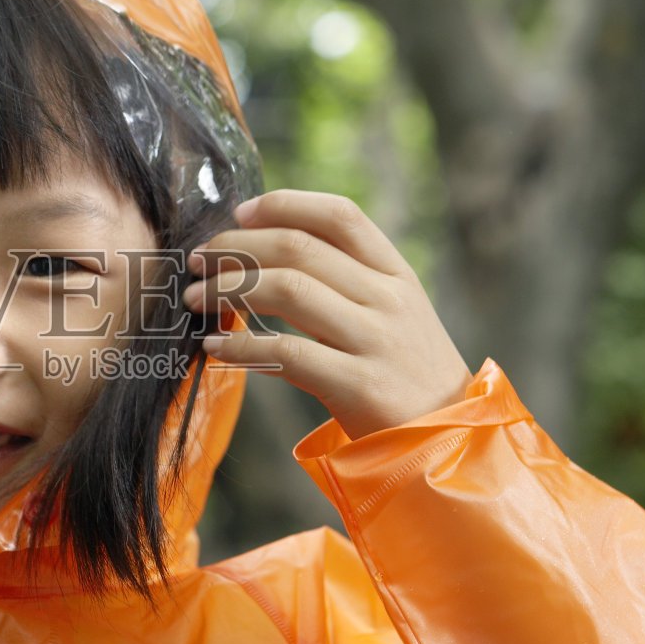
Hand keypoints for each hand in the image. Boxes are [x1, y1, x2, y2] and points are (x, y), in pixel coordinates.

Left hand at [184, 189, 471, 438]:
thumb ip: (346, 282)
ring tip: (197, 299)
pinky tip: (217, 348)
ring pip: (289, 291)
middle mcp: (388, 299)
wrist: (448, 439)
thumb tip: (265, 253)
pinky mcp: (359, 386)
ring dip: (229, 289)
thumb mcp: (393, 313)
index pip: (339, 215)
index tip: (241, 212)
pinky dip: (241, 347)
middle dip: (238, 247)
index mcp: (396, 274)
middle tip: (200, 259)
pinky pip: (286, 353)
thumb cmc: (405, 373)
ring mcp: (376, 341)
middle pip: (300, 248)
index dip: (284, 204)